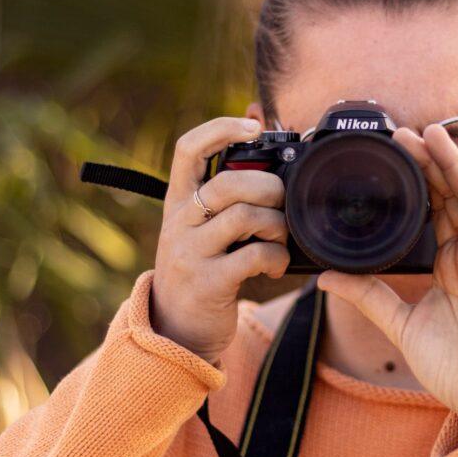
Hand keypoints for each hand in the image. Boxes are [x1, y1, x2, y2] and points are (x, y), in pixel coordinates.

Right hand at [151, 117, 290, 363]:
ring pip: (243, 216)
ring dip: (277, 224)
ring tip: (281, 237)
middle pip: (228, 184)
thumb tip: (258, 128)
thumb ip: (226, 193)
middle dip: (269, 188)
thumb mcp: (201, 228)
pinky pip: (252, 255)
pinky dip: (275, 256)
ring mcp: (189, 254)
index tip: (252, 124)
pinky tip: (276, 265)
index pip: (188, 150)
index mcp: (178, 202)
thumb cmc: (201, 269)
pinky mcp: (207, 284)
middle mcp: (178, 223)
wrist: (174, 331)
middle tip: (283, 203)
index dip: (219, 128)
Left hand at [317, 125, 457, 434]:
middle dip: (429, 163)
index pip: (432, 209)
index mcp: (449, 263)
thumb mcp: (401, 324)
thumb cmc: (454, 367)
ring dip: (456, 165)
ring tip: (434, 133)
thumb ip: (369, 296)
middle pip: (451, 196)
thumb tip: (326, 277)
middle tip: (403, 133)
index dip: (415, 179)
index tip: (390, 152)